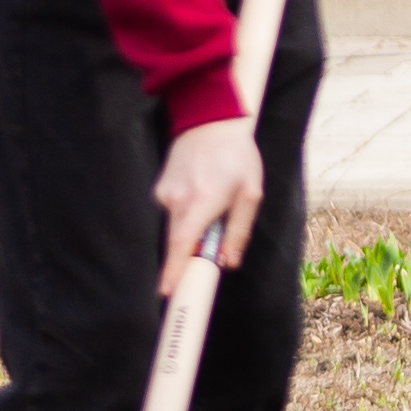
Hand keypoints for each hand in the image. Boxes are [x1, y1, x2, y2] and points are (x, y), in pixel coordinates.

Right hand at [153, 116, 264, 294]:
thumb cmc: (236, 155)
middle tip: (205, 259)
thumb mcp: (250, 193)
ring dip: (192, 231)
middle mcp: (178, 198)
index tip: (166, 292)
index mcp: (203, 200)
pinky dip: (186, 216)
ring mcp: (165, 192)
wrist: (210, 118)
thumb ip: (239, 230)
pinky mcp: (160, 188)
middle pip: (177, 242)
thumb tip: (228, 262)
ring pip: (175, 228)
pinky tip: (203, 195)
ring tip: (215, 206)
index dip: (173, 270)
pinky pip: (172, 213)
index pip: (182, 243)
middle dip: (189, 257)